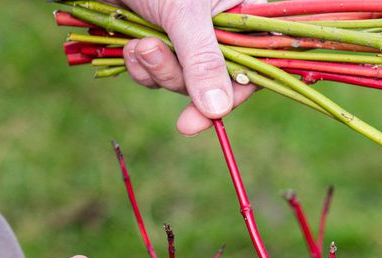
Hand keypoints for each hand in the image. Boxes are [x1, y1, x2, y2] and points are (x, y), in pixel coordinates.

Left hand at [109, 0, 261, 134]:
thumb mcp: (184, 15)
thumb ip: (203, 60)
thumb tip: (217, 109)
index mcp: (242, 16)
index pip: (252, 67)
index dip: (231, 95)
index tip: (204, 117)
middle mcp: (219, 31)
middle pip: (213, 82)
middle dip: (179, 76)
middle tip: (154, 57)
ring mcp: (187, 39)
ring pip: (181, 80)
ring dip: (156, 69)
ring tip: (139, 43)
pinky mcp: (160, 43)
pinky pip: (156, 74)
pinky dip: (139, 66)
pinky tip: (128, 44)